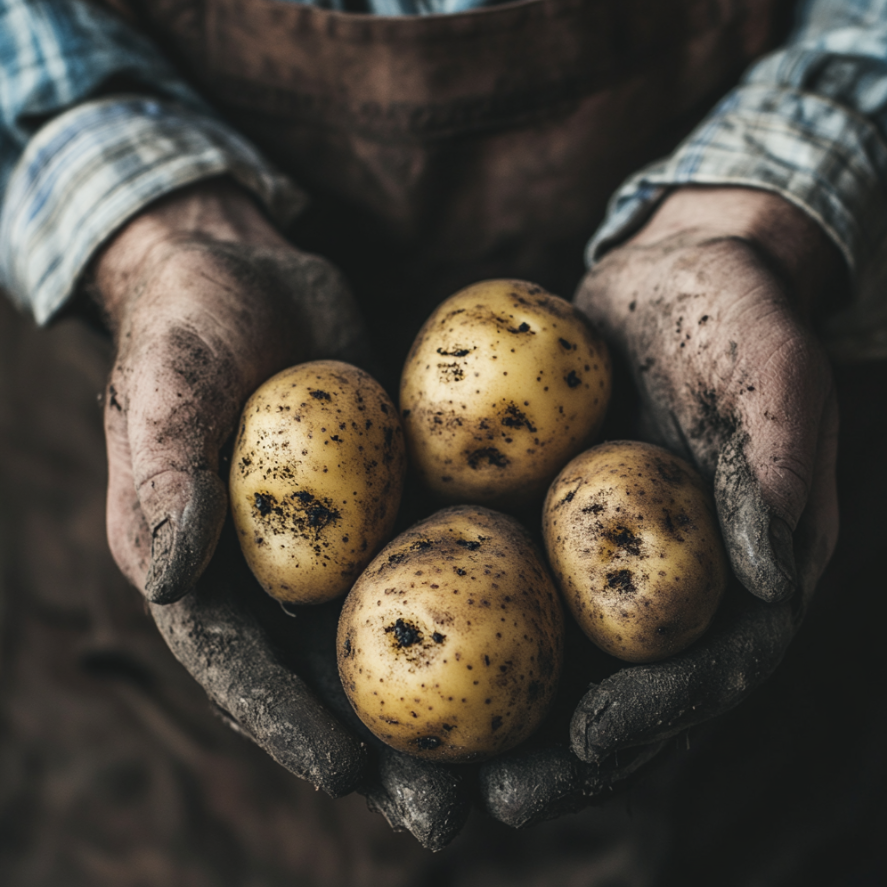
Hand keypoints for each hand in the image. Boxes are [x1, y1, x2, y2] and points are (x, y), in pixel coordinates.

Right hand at [93, 179, 468, 846]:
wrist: (249, 271)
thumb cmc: (192, 326)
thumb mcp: (167, 386)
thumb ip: (165, 476)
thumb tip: (175, 577)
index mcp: (202, 569)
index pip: (236, 668)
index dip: (286, 725)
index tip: (348, 775)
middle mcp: (268, 575)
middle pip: (325, 678)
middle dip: (383, 751)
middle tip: (448, 812)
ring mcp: (334, 546)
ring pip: (393, 638)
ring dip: (445, 704)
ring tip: (510, 767)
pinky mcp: (389, 508)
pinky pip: (435, 566)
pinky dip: (479, 613)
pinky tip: (538, 653)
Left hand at [479, 187, 843, 826]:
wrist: (673, 276)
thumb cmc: (736, 318)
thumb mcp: (772, 372)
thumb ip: (777, 465)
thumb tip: (765, 577)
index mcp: (745, 574)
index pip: (710, 668)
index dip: (654, 716)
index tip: (586, 745)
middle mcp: (674, 587)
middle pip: (622, 689)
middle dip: (560, 753)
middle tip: (492, 800)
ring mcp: (607, 563)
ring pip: (555, 658)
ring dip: (499, 719)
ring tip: (431, 768)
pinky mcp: (551, 527)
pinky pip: (505, 585)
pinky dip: (463, 628)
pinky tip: (397, 653)